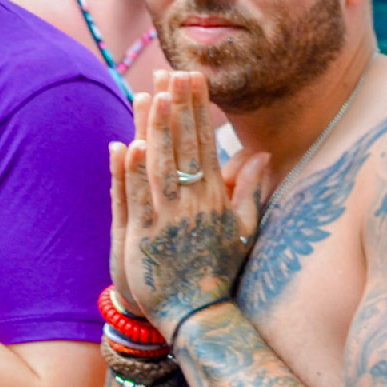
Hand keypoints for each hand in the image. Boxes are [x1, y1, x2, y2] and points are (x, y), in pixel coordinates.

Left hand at [115, 72, 249, 336]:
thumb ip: (249, 190)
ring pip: (158, 166)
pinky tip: (125, 145)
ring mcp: (167, 218)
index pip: (205, 142)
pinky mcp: (143, 235)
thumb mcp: (242, 229)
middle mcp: (193, 202)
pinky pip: (134, 197)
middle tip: (172, 70)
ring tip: (150, 94)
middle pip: (182, 146)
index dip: (198, 108)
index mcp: (215, 197)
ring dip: (154, 129)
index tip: (193, 77)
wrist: (197, 316)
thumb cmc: (218, 270)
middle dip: (177, 107)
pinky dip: (130, 171)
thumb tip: (261, 155)